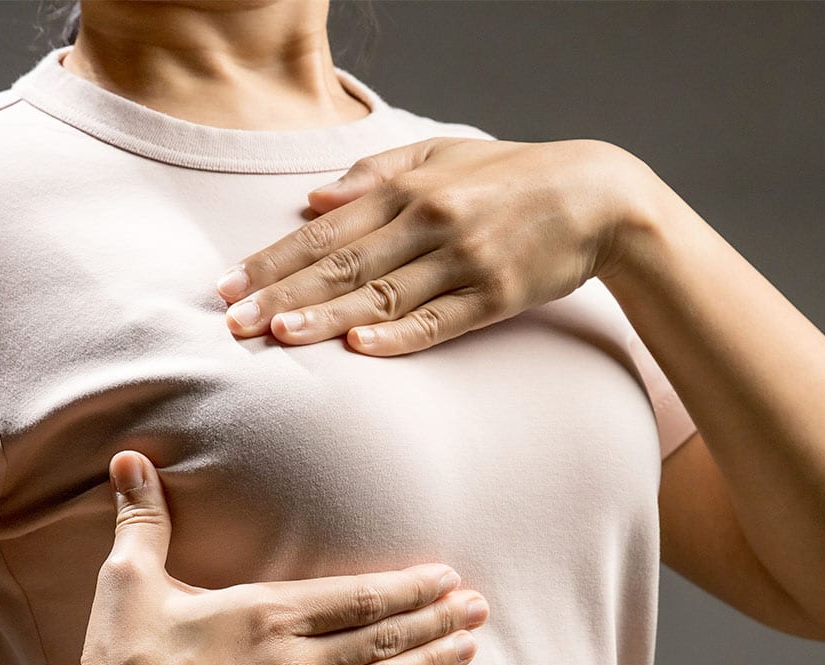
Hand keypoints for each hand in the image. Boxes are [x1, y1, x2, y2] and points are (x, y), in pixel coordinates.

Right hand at [68, 449, 488, 664]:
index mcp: (266, 613)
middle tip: (481, 608)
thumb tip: (130, 457)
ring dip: (429, 664)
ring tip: (470, 649)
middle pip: (383, 637)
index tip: (447, 576)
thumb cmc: (123, 659)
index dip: (409, 586)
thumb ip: (143, 517)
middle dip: (436, 620)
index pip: (358, 596)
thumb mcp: (130, 579)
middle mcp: (294, 661)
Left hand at [214, 136, 647, 355]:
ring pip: (382, 295)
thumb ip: (376, 177)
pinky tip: (362, 347)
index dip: (272, 259)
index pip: (324, 231)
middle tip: (232, 322)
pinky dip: (401, 335)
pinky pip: (440, 321)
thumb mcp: (443, 156)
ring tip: (279, 334)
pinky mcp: (496, 294)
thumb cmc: (510, 178)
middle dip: (281, 293)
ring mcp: (463, 259)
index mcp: (408, 190)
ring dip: (328, 317)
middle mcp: (429, 222)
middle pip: (342, 266)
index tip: (226, 285)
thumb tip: (312, 200)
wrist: (598, 195)